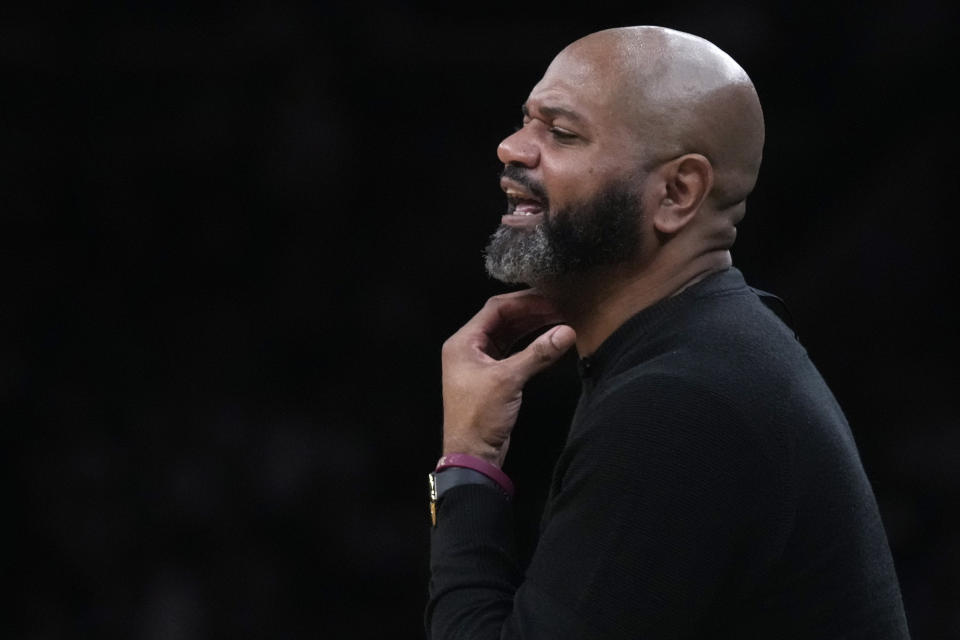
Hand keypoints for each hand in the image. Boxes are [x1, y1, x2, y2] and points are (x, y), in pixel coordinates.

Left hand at [441, 290, 576, 467]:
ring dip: (532, 328)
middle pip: (502, 320)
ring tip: (559, 320)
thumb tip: (567, 331)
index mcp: (463, 342)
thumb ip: (538, 353)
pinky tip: (549, 341)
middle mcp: (469, 348)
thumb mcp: (509, 380)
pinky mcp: (493, 377)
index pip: (495, 309)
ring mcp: (480, 362)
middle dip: (531, 313)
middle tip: (560, 307)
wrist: (473, 455)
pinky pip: (512, 352)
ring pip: (509, 335)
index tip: (551, 298)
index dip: (524, 301)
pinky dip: (529, 345)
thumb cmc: (480, 415)